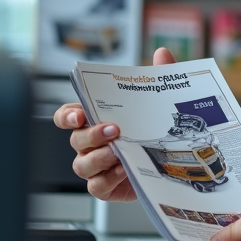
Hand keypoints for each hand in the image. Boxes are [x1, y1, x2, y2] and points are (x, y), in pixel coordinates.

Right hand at [53, 48, 176, 200]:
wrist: (173, 161)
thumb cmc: (154, 129)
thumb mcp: (159, 101)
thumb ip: (159, 76)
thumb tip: (163, 53)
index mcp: (95, 120)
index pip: (67, 116)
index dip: (67, 115)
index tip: (79, 114)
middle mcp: (90, 143)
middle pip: (76, 139)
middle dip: (92, 135)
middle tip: (113, 130)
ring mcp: (96, 166)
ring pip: (82, 165)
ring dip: (98, 158)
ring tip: (119, 152)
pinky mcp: (107, 186)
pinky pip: (97, 186)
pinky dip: (107, 180)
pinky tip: (123, 170)